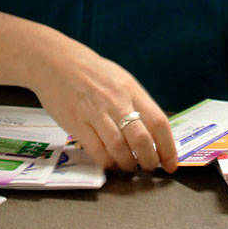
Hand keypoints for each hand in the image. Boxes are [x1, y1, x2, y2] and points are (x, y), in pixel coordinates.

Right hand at [30, 31, 177, 173]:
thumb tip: (154, 133)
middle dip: (150, 160)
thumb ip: (136, 103)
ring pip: (120, 148)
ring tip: (130, 166)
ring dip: (128, 164)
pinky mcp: (77, 123)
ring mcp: (95, 113)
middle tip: (150, 166)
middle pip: (141, 139)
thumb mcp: (121, 80)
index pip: (159, 122)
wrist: (56, 61)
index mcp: (131, 89)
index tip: (171, 162)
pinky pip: (97, 151)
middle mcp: (116, 101)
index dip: (168, 147)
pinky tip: (110, 162)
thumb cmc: (92, 72)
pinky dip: (107, 163)